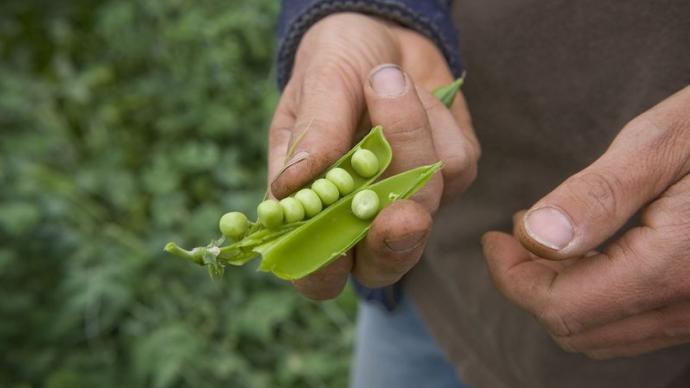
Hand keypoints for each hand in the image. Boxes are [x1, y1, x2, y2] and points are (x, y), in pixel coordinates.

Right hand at [268, 13, 478, 299]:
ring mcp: (411, 198)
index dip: (321, 275)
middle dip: (395, 239)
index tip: (334, 254)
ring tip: (383, 82)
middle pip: (385, 263)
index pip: (315, 272)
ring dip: (408, 137)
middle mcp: (363, 216)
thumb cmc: (335, 62)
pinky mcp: (452, 176)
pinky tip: (415, 94)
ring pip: (426, 203)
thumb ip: (313, 132)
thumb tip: (289, 185)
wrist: (384, 35)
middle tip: (403, 213)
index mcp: (313, 209)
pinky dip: (437, 121)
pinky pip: (457, 164)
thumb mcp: (318, 82)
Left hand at [482, 86, 689, 358]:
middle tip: (518, 233)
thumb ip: (597, 196)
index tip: (494, 237)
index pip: (561, 306)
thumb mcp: (661, 143)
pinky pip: (637, 327)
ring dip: (563, 293)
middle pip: (576, 328)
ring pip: (604, 335)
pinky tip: (595, 255)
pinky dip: (598, 299)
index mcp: (672, 266)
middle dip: (532, 284)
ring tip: (550, 240)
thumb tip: (534, 236)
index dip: (512, 277)